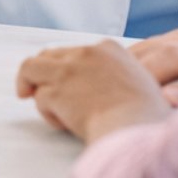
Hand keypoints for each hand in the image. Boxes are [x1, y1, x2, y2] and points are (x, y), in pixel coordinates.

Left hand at [16, 41, 170, 143]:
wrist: (137, 129)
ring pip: (31, 68)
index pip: (76, 51)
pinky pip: (39, 98)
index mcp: (109, 48)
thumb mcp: (140, 83)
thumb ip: (117, 76)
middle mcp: (86, 53)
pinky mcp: (56, 91)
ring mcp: (68, 70)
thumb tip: (101, 88)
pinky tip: (62, 124)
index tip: (68, 83)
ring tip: (48, 108)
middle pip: (50, 55)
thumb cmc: (145, 117)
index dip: (68, 68)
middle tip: (36, 91)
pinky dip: (46, 112)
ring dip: (35, 88)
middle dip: (42, 74)